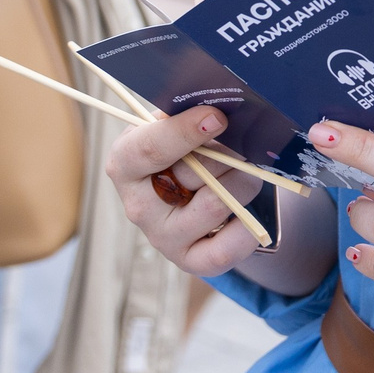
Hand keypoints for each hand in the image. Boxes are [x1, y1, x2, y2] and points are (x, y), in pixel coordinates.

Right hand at [104, 105, 267, 277]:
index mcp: (124, 163)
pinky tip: (248, 211)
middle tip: (243, 144)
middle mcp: (137, 205)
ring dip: (244, 181)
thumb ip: (185, 116)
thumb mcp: (172, 124)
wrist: (189, 193)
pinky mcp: (188, 261)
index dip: (186, 131)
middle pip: (193, 174)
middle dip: (228, 154)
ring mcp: (161, 238)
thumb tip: (217, 110)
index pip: (149, 148)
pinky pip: (225, 249)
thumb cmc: (181, 149)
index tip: (218, 118)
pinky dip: (248, 228)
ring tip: (249, 171)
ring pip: (217, 204)